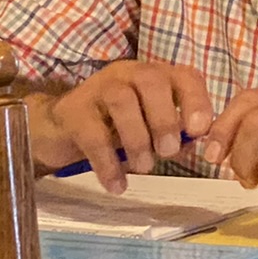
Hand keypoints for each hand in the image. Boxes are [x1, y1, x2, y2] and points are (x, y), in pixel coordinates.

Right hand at [28, 60, 215, 193]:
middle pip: (152, 81)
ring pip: (122, 101)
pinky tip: (116, 185)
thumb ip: (173, 130)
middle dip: (165, 118)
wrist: (57, 128)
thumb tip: (197, 143)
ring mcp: (98, 87)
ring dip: (137, 137)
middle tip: (168, 152)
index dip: (196, 100)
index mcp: (155, 74)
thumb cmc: (112, 125)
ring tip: (144, 167)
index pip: (184, 76)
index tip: (201, 130)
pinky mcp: (72, 110)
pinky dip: (107, 162)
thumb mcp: (147, 125)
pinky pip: (92, 133)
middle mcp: (129, 73)